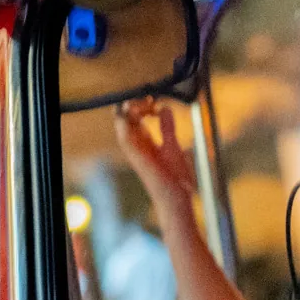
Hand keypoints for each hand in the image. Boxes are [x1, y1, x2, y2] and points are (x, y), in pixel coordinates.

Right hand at [114, 98, 194, 215]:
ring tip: (139, 103)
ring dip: (128, 111)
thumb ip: (167, 128)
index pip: (135, 117)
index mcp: (145, 143)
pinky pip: (125, 139)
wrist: (177, 200)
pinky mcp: (137, 158)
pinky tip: (127, 113)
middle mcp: (137, 146)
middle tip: (149, 100)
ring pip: (122, 125)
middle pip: (126, 117)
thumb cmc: (175, 179)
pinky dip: (124, 125)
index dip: (142, 104)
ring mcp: (135, 152)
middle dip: (135, 104)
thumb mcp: (172, 146)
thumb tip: (164, 108)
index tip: (154, 100)